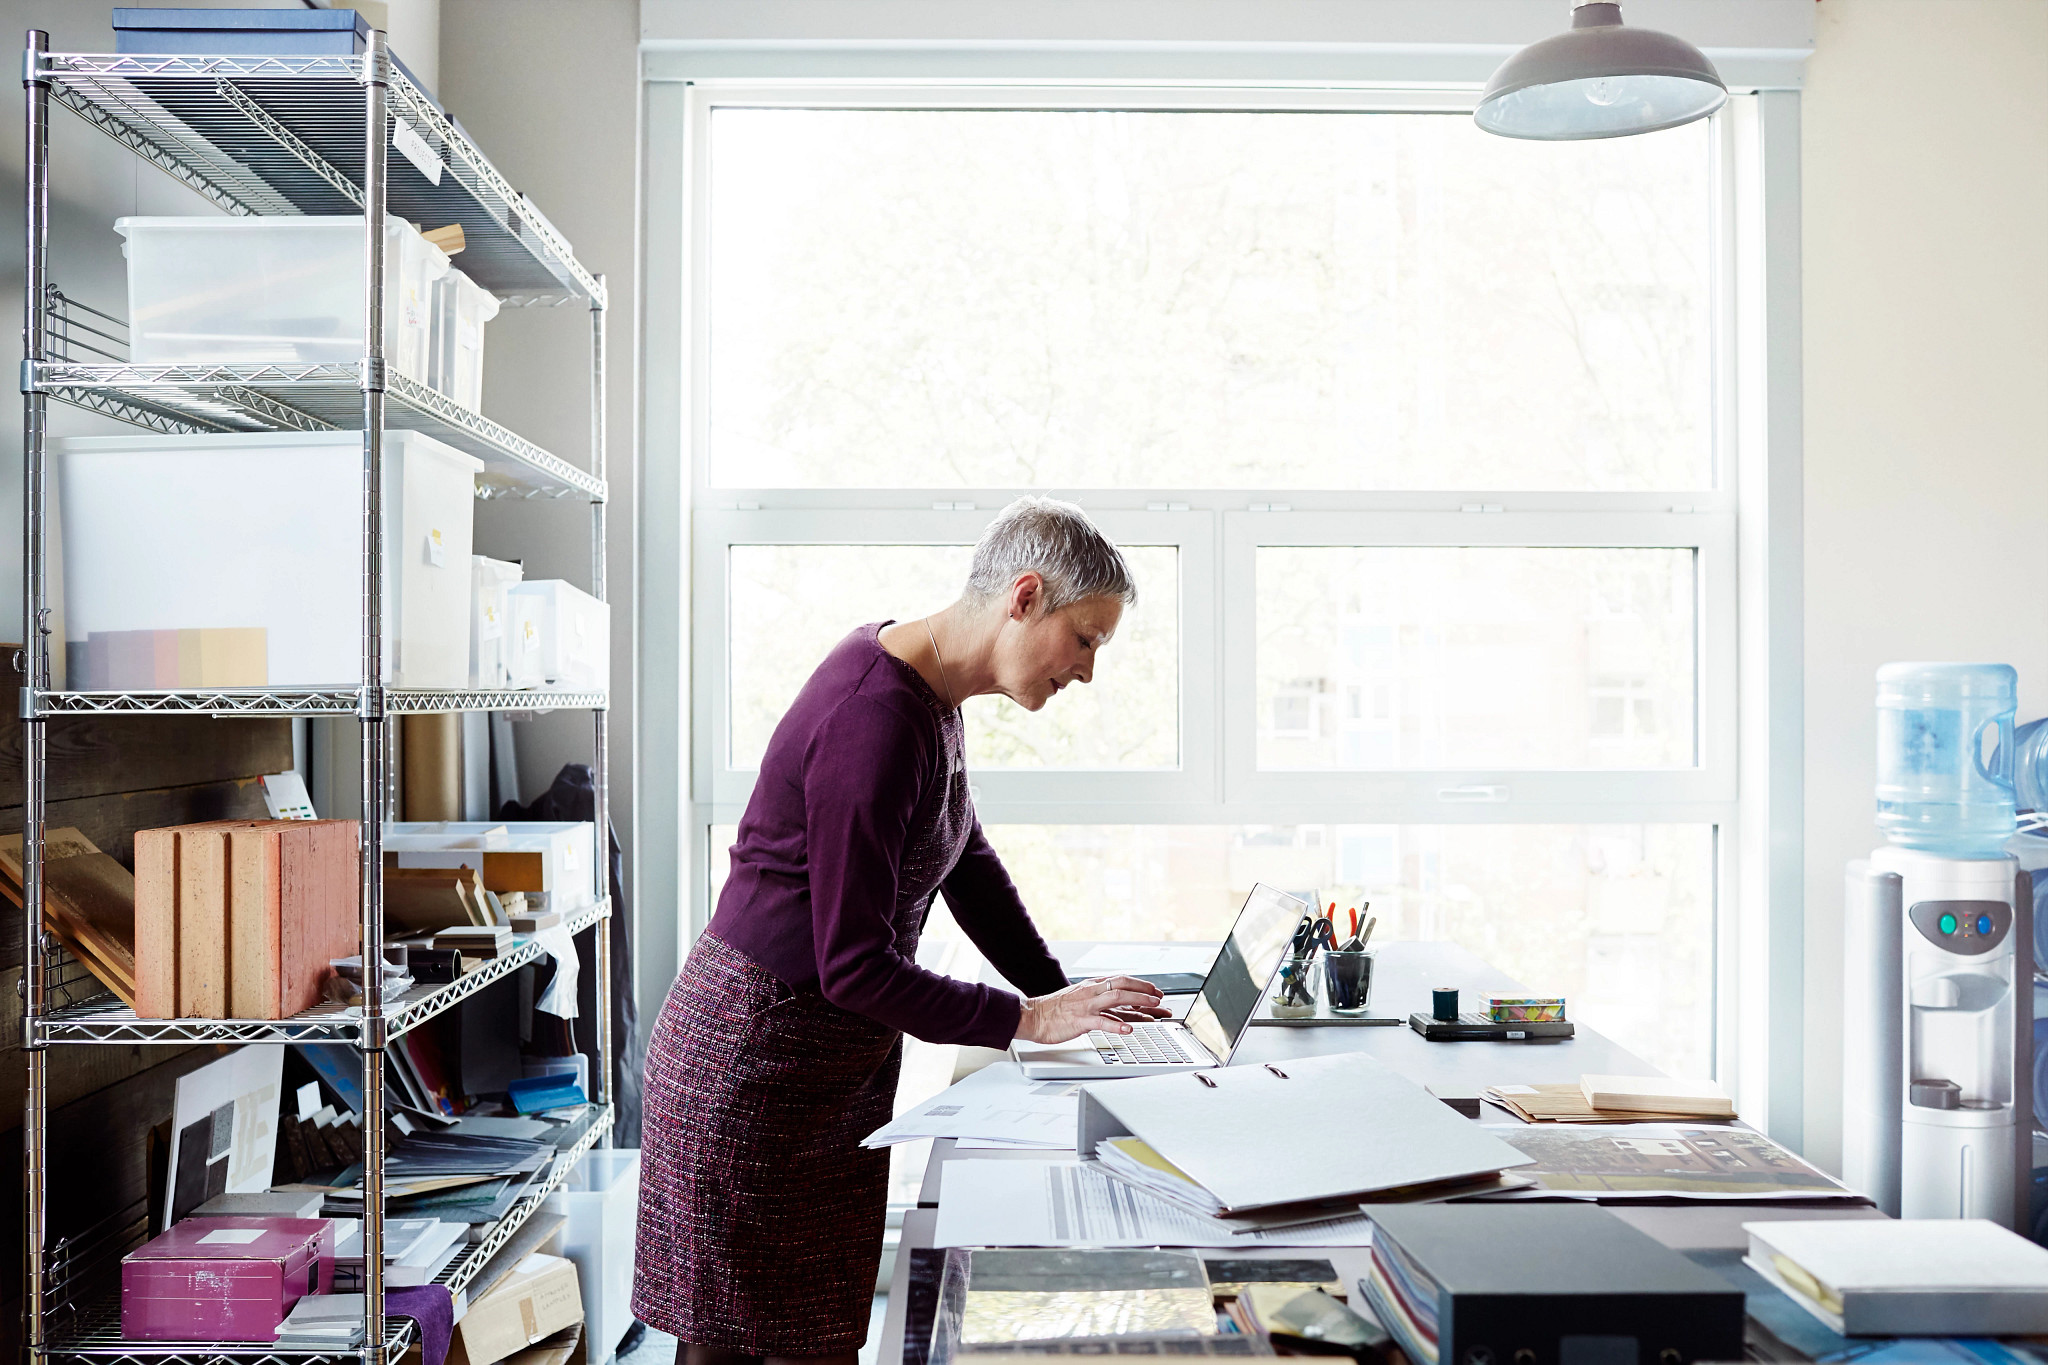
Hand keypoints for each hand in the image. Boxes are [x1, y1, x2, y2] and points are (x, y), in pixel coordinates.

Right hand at [1016, 976, 1169, 1043]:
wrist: (1033, 1016)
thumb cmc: (1055, 1010)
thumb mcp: (1081, 1000)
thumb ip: (1101, 1003)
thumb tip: (1123, 1010)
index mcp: (1091, 986)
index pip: (1121, 981)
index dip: (1141, 985)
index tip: (1156, 992)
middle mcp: (1091, 992)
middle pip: (1123, 985)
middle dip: (1145, 991)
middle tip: (1160, 998)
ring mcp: (1086, 1005)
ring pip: (1117, 998)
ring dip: (1138, 1002)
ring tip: (1153, 1008)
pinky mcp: (1080, 1020)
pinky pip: (1101, 1021)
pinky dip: (1117, 1025)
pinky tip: (1129, 1029)